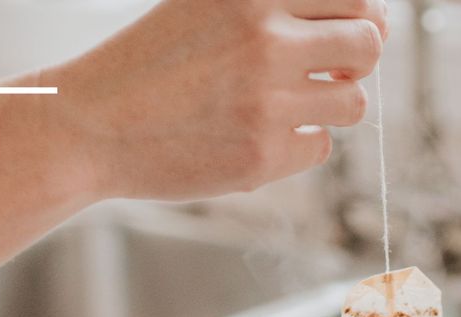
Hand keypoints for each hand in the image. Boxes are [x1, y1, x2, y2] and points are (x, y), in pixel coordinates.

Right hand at [51, 0, 388, 200]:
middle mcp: (265, 42)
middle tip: (335, 70)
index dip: (364, 18)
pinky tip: (259, 135)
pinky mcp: (262, 156)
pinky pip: (318, 148)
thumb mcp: (206, 5)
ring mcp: (267, 103)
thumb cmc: (153, 63)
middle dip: (359, 60)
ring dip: (333, 104)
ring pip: (353, 103)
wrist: (89, 126)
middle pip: (368, 46)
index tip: (348, 33)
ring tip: (290, 103)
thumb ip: (275, 7)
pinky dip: (298, 144)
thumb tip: (371, 20)